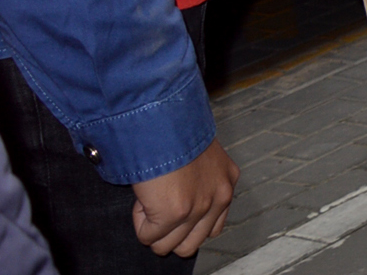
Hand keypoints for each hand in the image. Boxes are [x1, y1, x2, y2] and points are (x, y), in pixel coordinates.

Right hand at [132, 140, 236, 256]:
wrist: (162, 120)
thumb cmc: (174, 130)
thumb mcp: (200, 155)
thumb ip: (199, 182)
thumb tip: (181, 202)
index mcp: (227, 180)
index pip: (212, 227)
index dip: (186, 223)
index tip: (172, 207)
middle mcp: (219, 196)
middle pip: (191, 245)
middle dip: (169, 234)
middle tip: (157, 209)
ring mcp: (199, 207)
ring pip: (168, 246)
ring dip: (153, 230)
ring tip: (149, 202)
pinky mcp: (174, 214)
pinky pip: (148, 237)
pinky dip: (140, 223)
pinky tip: (143, 199)